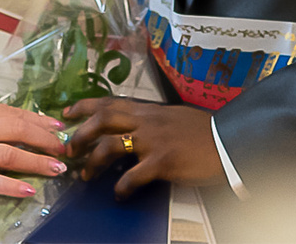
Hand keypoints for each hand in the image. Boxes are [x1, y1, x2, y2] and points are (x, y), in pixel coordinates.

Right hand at [0, 100, 68, 199]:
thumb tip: (5, 123)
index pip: (12, 112)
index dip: (37, 119)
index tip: (57, 125)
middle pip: (17, 129)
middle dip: (45, 139)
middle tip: (66, 146)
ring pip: (10, 155)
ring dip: (37, 161)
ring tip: (57, 168)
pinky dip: (12, 186)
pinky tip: (30, 190)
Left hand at [59, 98, 222, 195]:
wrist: (227, 141)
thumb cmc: (203, 130)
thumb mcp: (172, 115)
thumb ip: (150, 118)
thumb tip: (135, 124)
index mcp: (147, 109)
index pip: (108, 102)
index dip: (84, 106)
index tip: (67, 112)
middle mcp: (145, 121)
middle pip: (101, 120)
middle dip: (80, 134)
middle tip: (69, 148)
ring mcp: (152, 141)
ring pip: (110, 145)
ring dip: (93, 161)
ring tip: (86, 174)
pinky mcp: (162, 162)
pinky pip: (133, 176)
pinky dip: (121, 186)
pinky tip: (119, 194)